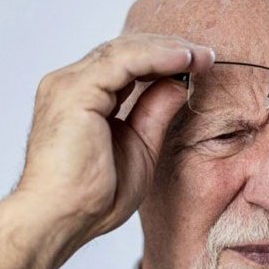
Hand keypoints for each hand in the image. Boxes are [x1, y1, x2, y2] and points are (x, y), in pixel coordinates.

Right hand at [14, 33, 215, 244]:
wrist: (62, 221)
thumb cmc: (92, 200)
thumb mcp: (140, 148)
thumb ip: (155, 113)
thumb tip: (179, 83)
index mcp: (79, 99)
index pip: (122, 65)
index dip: (162, 60)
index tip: (198, 64)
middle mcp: (68, 85)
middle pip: (123, 51)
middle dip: (168, 48)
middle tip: (206, 55)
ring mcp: (68, 85)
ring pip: (124, 50)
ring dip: (167, 48)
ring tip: (201, 55)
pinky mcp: (75, 92)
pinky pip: (122, 61)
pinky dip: (156, 56)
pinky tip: (183, 59)